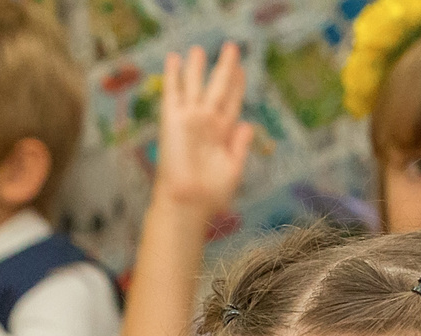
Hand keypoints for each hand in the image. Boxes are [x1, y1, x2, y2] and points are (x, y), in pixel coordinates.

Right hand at [151, 43, 255, 221]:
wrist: (188, 203)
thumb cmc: (211, 194)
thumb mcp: (234, 168)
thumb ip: (241, 145)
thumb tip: (248, 123)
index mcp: (223, 133)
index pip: (232, 101)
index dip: (238, 84)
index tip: (242, 68)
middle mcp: (207, 122)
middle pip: (218, 87)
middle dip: (225, 67)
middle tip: (232, 47)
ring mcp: (190, 119)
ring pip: (195, 85)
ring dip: (196, 67)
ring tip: (198, 49)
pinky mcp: (172, 120)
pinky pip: (172, 93)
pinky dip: (173, 76)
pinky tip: (174, 59)